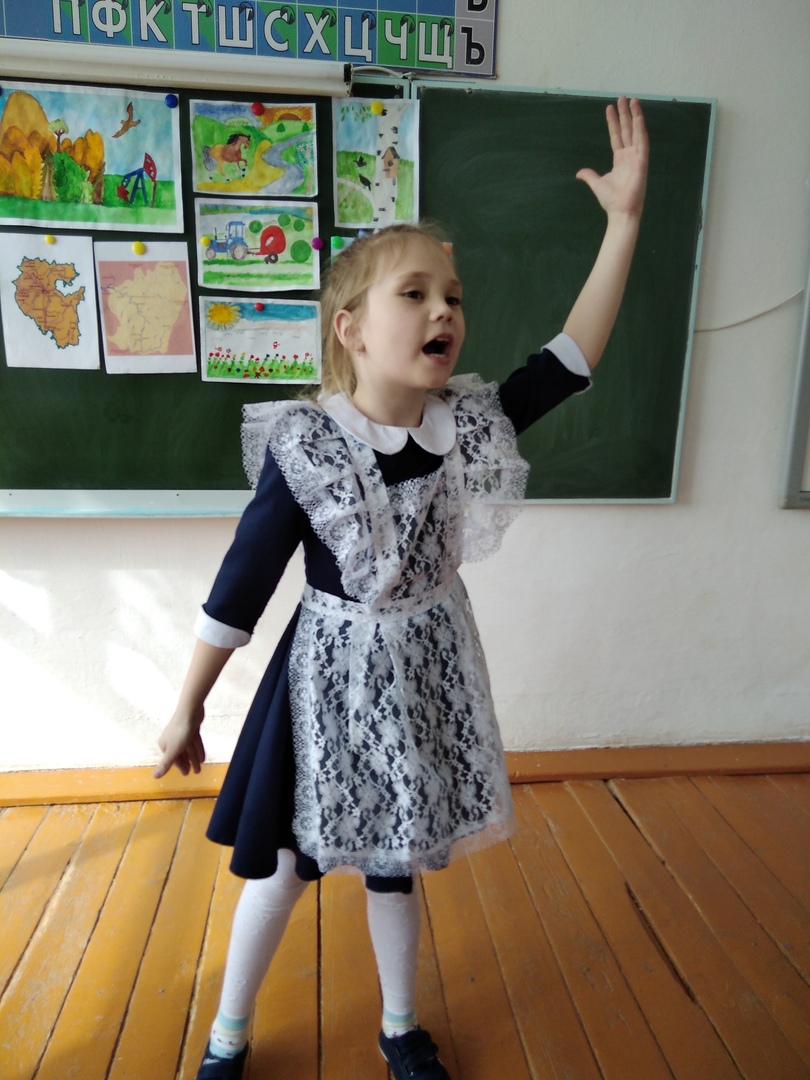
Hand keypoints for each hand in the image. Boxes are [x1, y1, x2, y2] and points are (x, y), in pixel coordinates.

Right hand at [154, 705, 205, 778]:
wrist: (190, 710)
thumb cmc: (180, 731)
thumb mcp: (173, 751)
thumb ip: (165, 764)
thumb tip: (154, 777)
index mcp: (165, 745)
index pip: (173, 759)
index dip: (180, 767)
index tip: (187, 774)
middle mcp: (171, 739)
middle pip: (182, 754)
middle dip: (189, 763)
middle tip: (196, 772)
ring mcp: (181, 733)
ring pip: (189, 748)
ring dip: (195, 758)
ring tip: (201, 766)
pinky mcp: (191, 728)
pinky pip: (194, 741)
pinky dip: (198, 749)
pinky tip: (203, 757)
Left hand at [576, 96, 648, 219]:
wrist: (620, 211)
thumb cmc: (611, 201)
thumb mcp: (597, 184)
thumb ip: (589, 175)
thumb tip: (579, 173)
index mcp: (620, 160)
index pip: (617, 136)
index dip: (613, 122)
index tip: (610, 108)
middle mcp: (630, 156)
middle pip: (627, 130)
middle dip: (624, 114)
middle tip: (622, 97)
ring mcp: (637, 157)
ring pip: (636, 131)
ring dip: (634, 115)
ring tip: (631, 100)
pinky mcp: (642, 161)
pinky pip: (642, 140)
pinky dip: (640, 127)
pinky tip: (638, 115)